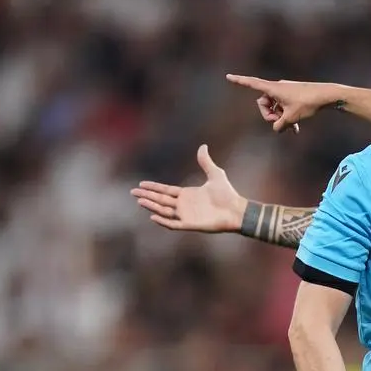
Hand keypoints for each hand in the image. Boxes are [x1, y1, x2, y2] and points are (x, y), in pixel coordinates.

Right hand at [131, 144, 245, 232]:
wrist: (237, 210)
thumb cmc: (228, 194)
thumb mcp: (216, 174)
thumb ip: (206, 162)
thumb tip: (203, 146)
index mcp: (188, 194)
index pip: (166, 191)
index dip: (154, 188)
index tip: (141, 184)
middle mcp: (185, 205)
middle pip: (161, 200)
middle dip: (147, 196)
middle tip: (132, 192)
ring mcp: (187, 215)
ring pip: (164, 211)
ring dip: (152, 206)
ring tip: (140, 201)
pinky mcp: (191, 224)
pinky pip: (173, 224)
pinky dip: (163, 221)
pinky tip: (153, 216)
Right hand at [226, 74, 342, 132]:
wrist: (327, 96)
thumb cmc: (308, 103)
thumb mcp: (292, 117)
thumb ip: (280, 125)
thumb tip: (276, 129)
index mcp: (273, 88)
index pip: (252, 84)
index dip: (240, 81)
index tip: (228, 77)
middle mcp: (278, 88)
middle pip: (263, 103)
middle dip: (269, 115)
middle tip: (279, 123)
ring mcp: (286, 92)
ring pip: (275, 107)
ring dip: (280, 118)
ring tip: (292, 128)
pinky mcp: (293, 96)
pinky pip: (284, 107)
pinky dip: (287, 117)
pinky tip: (295, 130)